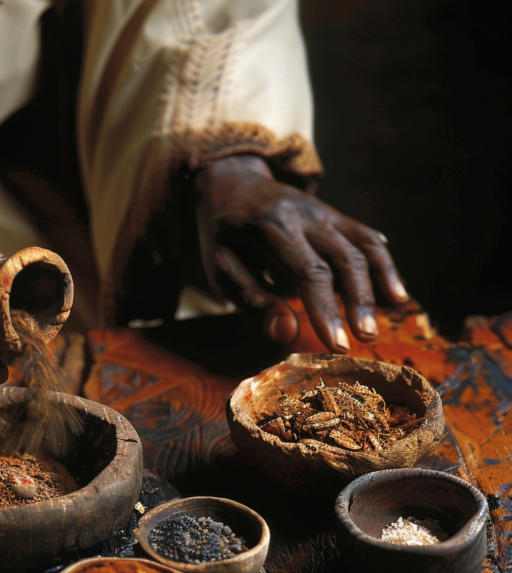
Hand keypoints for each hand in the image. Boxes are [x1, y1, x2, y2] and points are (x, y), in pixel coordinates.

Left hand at [195, 155, 407, 351]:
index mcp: (273, 226)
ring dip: (380, 280)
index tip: (338, 345)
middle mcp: (305, 213)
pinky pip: (364, 236)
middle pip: (344, 258)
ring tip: (393, 313)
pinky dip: (383, 262)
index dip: (326, 311)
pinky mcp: (333, 214)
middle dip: (358, 301)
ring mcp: (323, 210)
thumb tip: (286, 332)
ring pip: (362, 244)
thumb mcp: (221, 268)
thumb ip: (253, 299)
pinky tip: (394, 290)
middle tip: (367, 338)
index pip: (309, 273)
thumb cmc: (221, 236)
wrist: (228, 183)